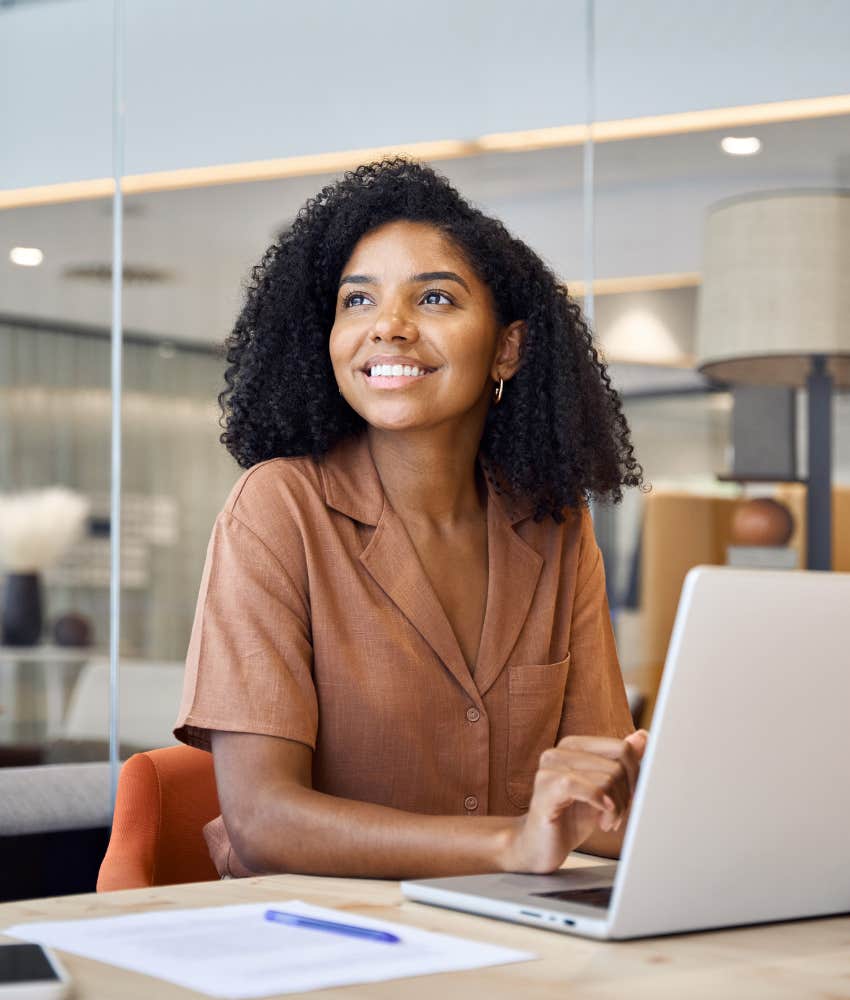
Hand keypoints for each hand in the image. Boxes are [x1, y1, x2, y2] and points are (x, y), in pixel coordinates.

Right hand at [500, 729, 647, 873]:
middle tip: (618, 815)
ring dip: (617, 808)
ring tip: (607, 821)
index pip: (622, 748)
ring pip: (608, 778)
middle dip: (627, 795)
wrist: (538, 846)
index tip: (630, 797)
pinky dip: (603, 806)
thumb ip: (620, 763)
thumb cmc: (569, 818)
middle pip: (618, 764)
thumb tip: (643, 736)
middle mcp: (559, 752)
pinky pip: (588, 788)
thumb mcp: (603, 790)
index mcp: (573, 746)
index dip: (636, 776)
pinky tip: (601, 819)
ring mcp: (549, 769)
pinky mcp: (546, 789)